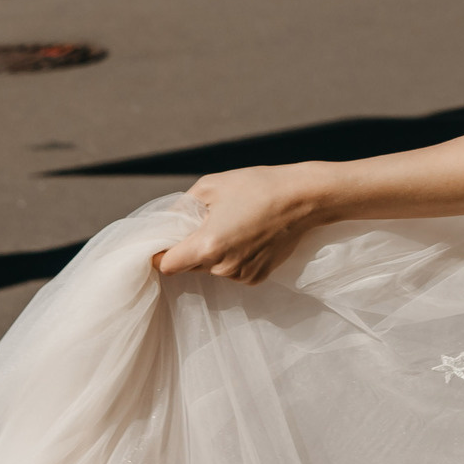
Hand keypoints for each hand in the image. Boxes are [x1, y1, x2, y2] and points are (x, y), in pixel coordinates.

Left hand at [153, 164, 326, 284]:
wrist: (302, 198)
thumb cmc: (256, 186)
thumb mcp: (210, 186)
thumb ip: (181, 207)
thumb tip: (167, 223)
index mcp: (207, 246)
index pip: (167, 265)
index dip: (161, 253)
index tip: (164, 241)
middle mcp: (222, 267)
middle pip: (189, 266)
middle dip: (190, 248)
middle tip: (205, 223)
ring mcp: (241, 275)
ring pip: (212, 269)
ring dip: (213, 253)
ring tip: (232, 225)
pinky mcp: (257, 278)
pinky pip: (233, 271)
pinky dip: (233, 257)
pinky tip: (248, 236)